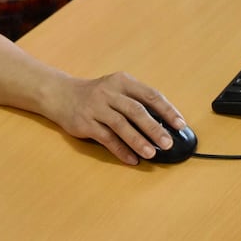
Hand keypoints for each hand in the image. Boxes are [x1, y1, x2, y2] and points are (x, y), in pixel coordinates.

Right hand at [49, 71, 186, 164]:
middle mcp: (109, 93)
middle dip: (154, 128)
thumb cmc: (96, 95)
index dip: (167, 110)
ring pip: (121, 125)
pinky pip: (106, 138)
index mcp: (123, 82)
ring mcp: (96, 108)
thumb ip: (137, 101)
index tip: (180, 124)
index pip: (150, 95)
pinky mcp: (85, 123)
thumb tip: (164, 123)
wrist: (61, 95)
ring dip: (138, 141)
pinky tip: (132, 159)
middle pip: (136, 111)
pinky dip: (121, 150)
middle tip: (168, 142)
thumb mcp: (117, 89)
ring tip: (152, 153)